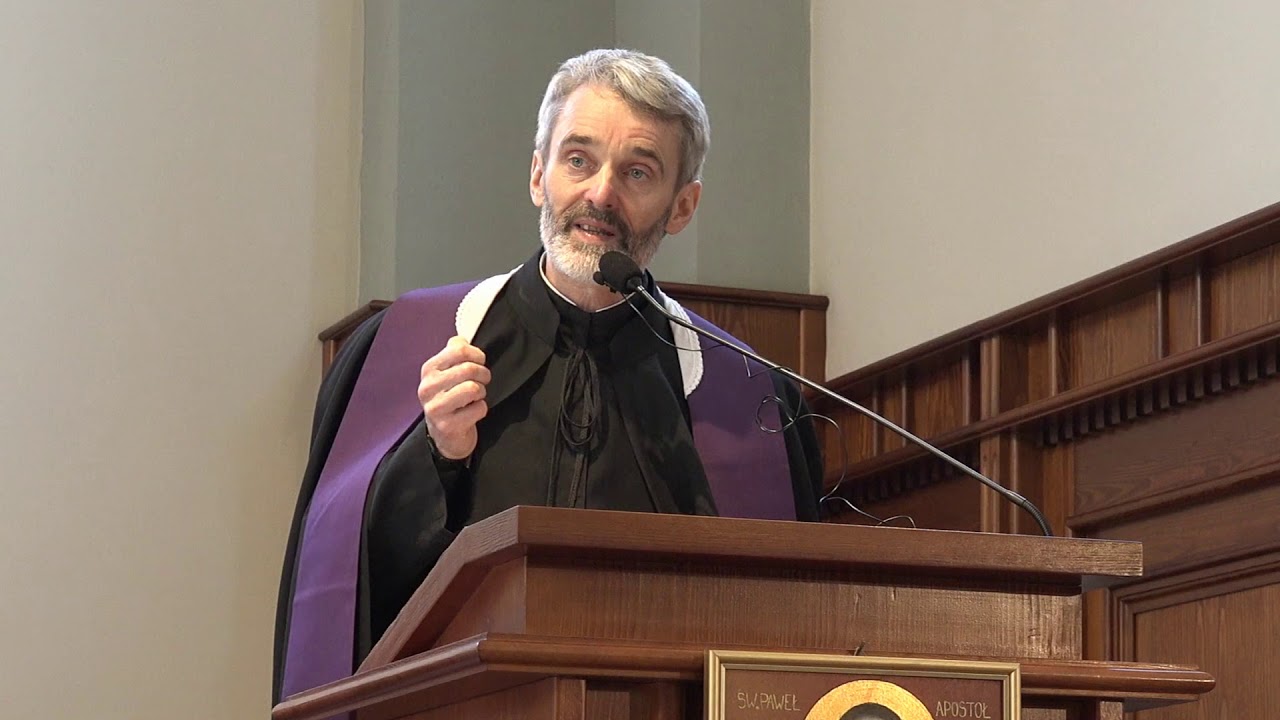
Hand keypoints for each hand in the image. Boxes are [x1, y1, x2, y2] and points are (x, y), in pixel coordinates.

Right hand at [418, 336, 490, 460]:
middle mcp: (427, 387)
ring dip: (481, 392)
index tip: (480, 362)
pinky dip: (481, 409)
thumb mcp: (447, 373)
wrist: (444, 436)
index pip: (459, 350)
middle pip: (469, 369)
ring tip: (475, 397)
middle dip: (483, 375)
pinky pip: (478, 409)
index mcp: (429, 369)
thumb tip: (461, 339)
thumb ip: (454, 353)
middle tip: (482, 382)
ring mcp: (435, 408)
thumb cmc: (450, 399)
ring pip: (473, 388)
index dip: (477, 355)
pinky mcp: (447, 426)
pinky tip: (472, 413)